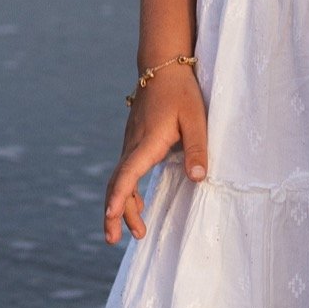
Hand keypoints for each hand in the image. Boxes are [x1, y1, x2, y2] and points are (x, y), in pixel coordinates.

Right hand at [104, 63, 207, 243]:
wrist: (162, 66)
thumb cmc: (182, 92)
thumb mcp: (196, 119)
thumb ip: (197, 148)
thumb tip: (197, 178)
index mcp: (147, 142)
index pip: (127, 174)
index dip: (118, 197)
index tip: (111, 217)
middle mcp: (133, 145)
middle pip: (117, 184)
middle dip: (114, 213)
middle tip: (116, 240)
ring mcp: (131, 143)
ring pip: (120, 179)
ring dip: (122, 206)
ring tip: (135, 231)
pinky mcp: (135, 141)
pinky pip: (125, 171)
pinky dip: (126, 192)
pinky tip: (137, 205)